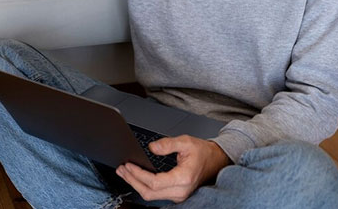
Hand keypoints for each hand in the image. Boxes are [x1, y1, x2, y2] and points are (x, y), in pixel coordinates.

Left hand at [115, 136, 230, 202]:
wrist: (216, 161)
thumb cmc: (203, 152)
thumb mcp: (186, 141)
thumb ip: (167, 144)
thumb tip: (152, 148)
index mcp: (183, 178)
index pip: (154, 182)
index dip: (138, 174)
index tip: (128, 165)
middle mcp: (181, 191)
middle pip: (150, 192)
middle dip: (132, 180)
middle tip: (121, 168)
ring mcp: (179, 195)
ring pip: (151, 196)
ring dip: (136, 184)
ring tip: (125, 172)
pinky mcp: (176, 195)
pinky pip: (156, 194)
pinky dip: (144, 186)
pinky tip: (136, 177)